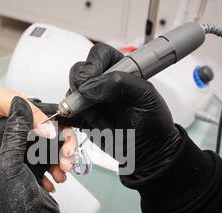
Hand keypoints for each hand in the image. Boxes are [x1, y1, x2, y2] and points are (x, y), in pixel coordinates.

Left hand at [0, 97, 61, 212]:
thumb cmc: (11, 210)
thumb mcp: (8, 166)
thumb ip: (15, 136)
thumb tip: (20, 111)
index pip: (2, 129)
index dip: (22, 122)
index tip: (39, 119)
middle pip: (23, 138)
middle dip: (44, 142)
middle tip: (57, 143)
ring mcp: (14, 171)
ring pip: (36, 150)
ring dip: (52, 155)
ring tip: (63, 162)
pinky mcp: (29, 177)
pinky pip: (43, 162)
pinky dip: (53, 166)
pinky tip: (58, 174)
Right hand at [58, 43, 181, 177]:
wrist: (149, 149)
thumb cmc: (152, 120)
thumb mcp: (146, 95)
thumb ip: (119, 84)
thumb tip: (89, 87)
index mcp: (120, 69)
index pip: (99, 55)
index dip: (91, 65)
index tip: (90, 81)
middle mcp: (103, 82)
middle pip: (79, 71)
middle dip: (79, 85)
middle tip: (87, 101)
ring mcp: (91, 100)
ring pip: (72, 94)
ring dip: (80, 107)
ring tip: (99, 120)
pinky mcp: (84, 118)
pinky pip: (68, 115)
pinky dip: (69, 119)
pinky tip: (80, 123)